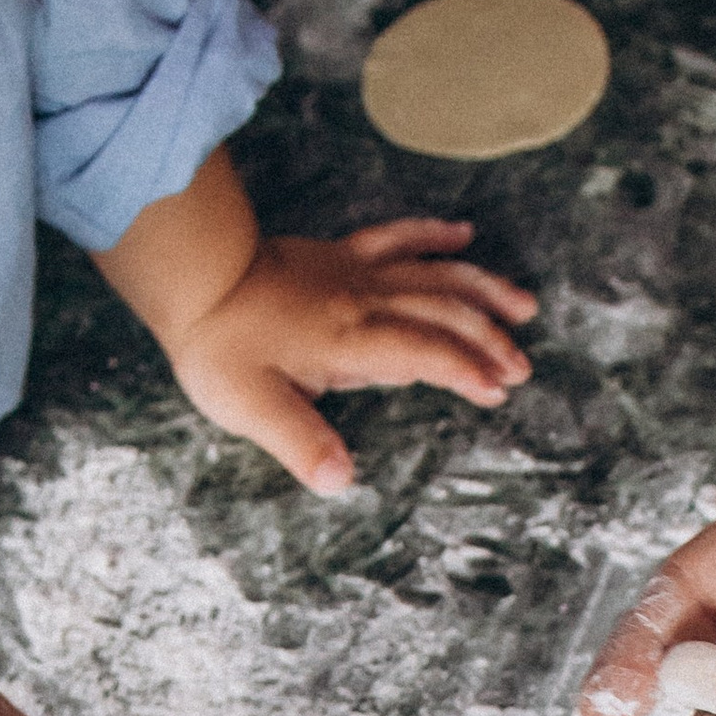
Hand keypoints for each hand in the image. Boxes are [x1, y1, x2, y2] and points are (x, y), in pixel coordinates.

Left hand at [167, 218, 537, 493]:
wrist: (192, 273)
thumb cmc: (218, 344)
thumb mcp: (251, 407)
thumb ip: (301, 443)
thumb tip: (340, 481)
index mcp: (351, 341)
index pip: (426, 352)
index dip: (466, 370)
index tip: (496, 391)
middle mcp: (364, 302)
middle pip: (444, 312)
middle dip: (489, 340)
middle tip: (520, 369)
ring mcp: (355, 273)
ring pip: (434, 273)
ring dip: (482, 289)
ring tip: (523, 307)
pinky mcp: (339, 255)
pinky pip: (398, 236)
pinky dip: (434, 234)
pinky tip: (463, 234)